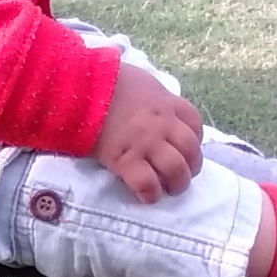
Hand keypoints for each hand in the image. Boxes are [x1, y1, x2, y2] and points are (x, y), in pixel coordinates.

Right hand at [94, 61, 205, 202]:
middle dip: (192, 166)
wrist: (81, 88)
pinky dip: (150, 194)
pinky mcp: (125, 159)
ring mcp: (146, 142)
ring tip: (169, 189)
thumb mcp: (139, 80)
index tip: (188, 148)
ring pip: (176, 169)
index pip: (194, 122)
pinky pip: (147, 183)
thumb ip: (151, 95)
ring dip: (177, 183)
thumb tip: (150, 102)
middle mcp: (162, 123)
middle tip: (183, 175)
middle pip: (190, 149)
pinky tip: (147, 197)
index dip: (196, 139)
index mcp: (165, 102)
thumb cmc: (105, 80)